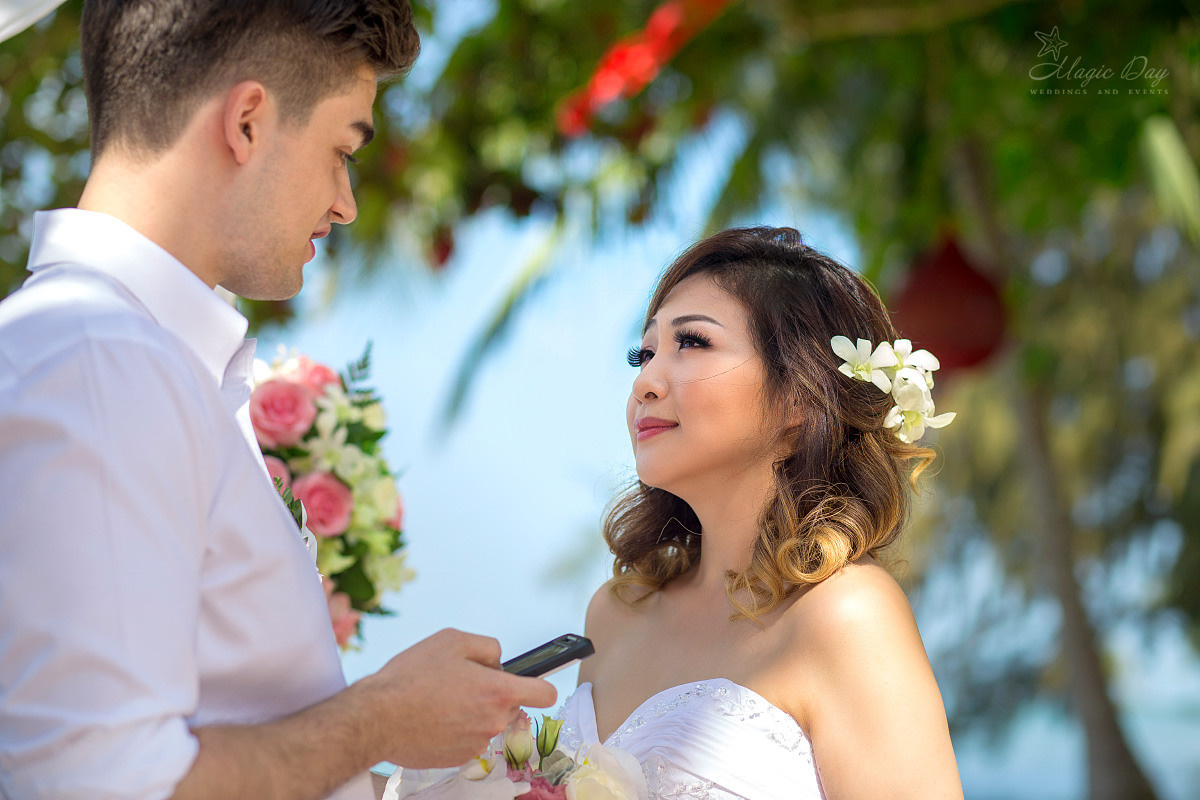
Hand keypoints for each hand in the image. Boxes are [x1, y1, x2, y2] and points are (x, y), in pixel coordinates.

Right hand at [353, 628, 557, 768]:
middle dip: (493, 694)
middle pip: (510, 705)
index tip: (534, 683)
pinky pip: (467, 738)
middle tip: (462, 682)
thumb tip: (498, 660)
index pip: (545, 694)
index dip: (541, 685)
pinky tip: (433, 717)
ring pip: (486, 721)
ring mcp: (477, 742)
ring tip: (440, 699)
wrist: (377, 718)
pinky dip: (456, 729)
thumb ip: (487, 647)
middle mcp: (494, 720)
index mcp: (499, 691)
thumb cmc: (412, 676)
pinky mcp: (458, 758)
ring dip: (472, 711)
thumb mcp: (453, 640)